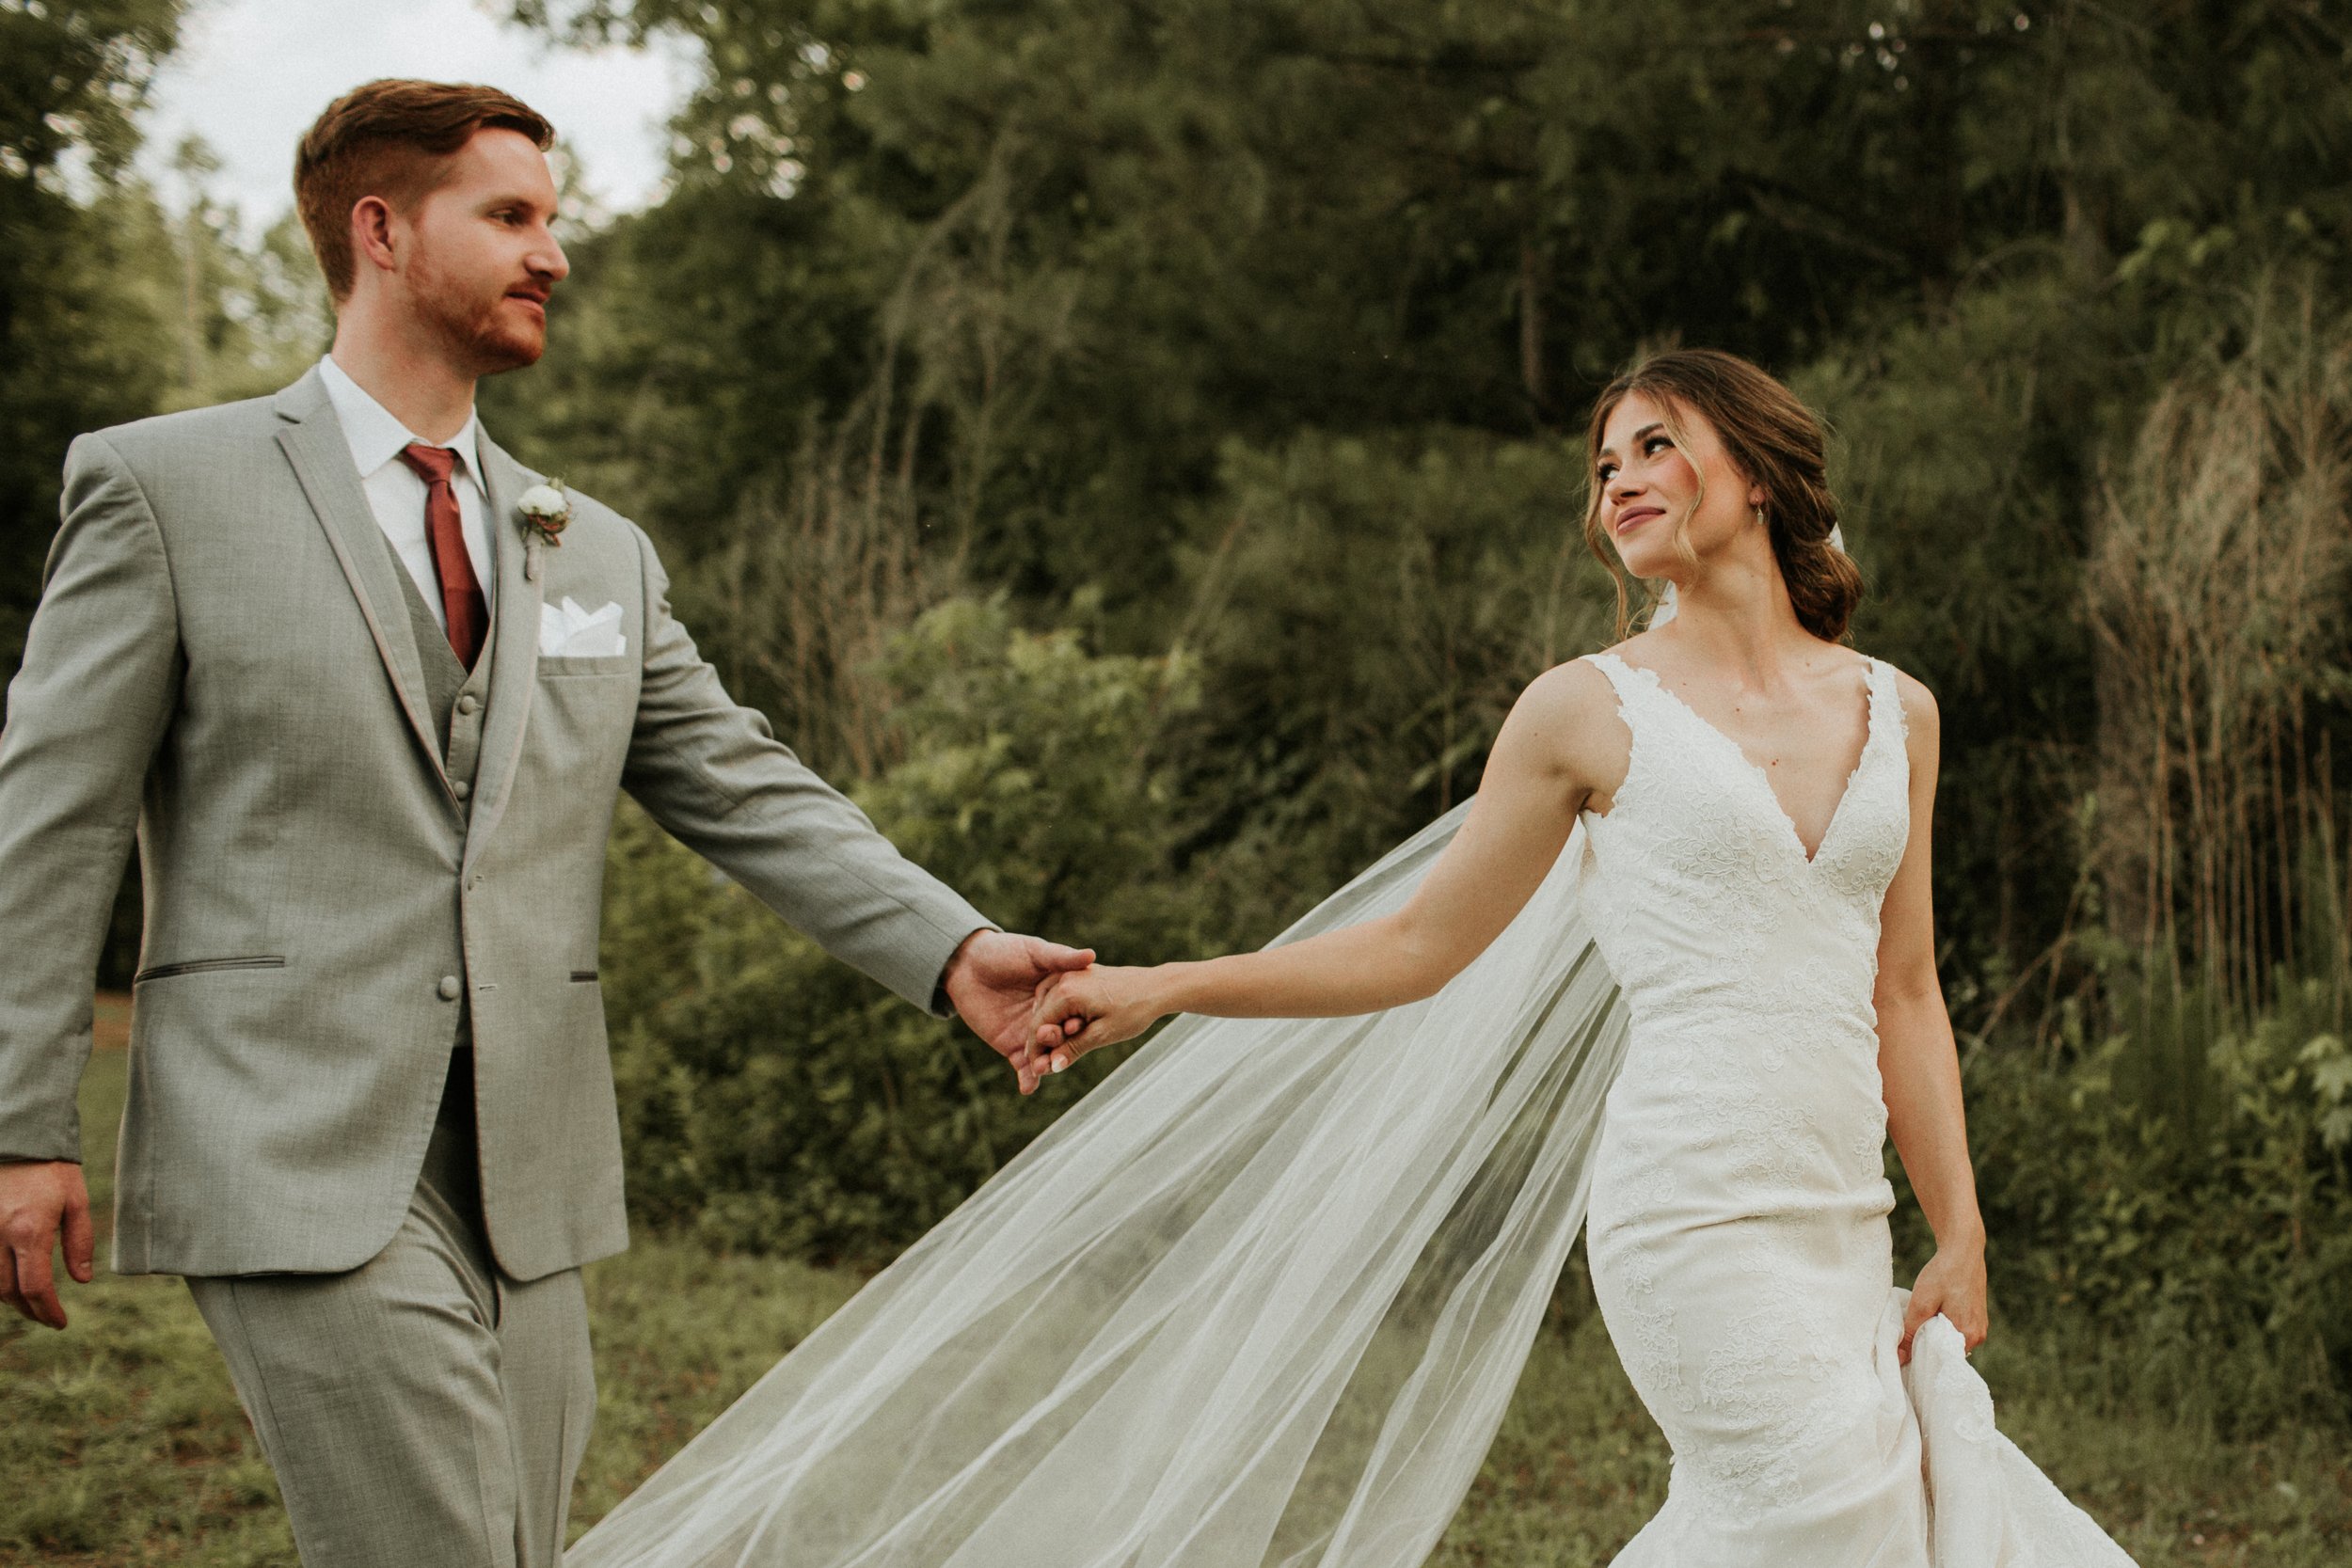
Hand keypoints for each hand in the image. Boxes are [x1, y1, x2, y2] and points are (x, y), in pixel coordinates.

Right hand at [0, 1159, 94, 1329]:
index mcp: (29, 1231)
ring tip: (31, 1304)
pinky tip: (10, 1282)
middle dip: (29, 1310)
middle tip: (48, 1316)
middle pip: (8, 1292)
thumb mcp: (76, 1201)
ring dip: (10, 1298)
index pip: (35, 1287)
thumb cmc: (51, 1168)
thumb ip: (79, 1242)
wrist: (17, 1140)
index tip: (60, 1322)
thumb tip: (82, 1280)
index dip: (48, 1311)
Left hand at [941, 930, 1095, 1094]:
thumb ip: (1062, 957)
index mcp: (1060, 995)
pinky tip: (1029, 1087)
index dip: (1077, 1019)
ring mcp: (1031, 1034)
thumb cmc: (1003, 951)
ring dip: (1047, 1066)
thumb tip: (1091, 955)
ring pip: (1045, 1055)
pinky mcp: (1011, 1046)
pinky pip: (1023, 1067)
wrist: (966, 964)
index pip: (1074, 1012)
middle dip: (1062, 1047)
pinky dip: (1028, 1079)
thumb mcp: (1035, 952)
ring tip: (1045, 1070)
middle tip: (1061, 1052)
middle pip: (1061, 1037)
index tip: (1078, 1025)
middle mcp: (1049, 1017)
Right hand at [1028, 965, 1165, 1074]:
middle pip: (1040, 1014)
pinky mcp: (1080, 973)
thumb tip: (1051, 1067)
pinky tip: (1062, 1027)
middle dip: (1040, 1040)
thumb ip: (1074, 1049)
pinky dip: (1056, 1011)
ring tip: (1051, 1049)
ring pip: (1047, 1003)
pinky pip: (1058, 993)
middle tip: (1042, 1066)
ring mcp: (1072, 973)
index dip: (1035, 1051)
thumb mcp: (1103, 1035)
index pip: (1039, 1026)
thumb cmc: (1134, 1011)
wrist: (1158, 988)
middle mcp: (1065, 978)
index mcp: (1067, 993)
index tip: (1036, 1070)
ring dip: (1047, 1025)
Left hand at [1900, 1239, 1987, 1364]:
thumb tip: (1900, 1359)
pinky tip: (1929, 1316)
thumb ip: (1910, 1333)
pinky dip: (1942, 1326)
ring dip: (1933, 1335)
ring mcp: (1979, 1326)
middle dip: (1926, 1347)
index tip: (1904, 1356)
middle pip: (1946, 1351)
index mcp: (1968, 1336)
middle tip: (1906, 1340)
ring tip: (1916, 1325)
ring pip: (1949, 1339)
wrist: (1962, 1249)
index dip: (1921, 1359)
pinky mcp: (1977, 1316)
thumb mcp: (1921, 1304)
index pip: (1942, 1360)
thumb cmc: (1943, 1274)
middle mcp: (1978, 1335)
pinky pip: (1956, 1329)